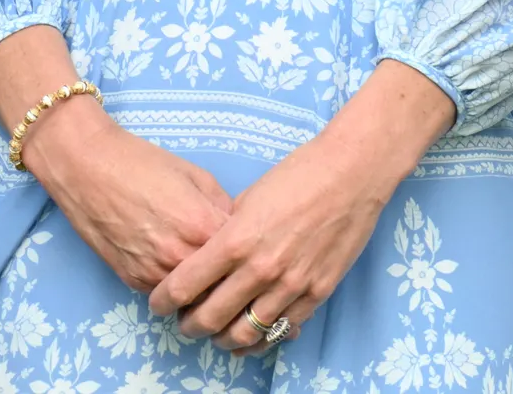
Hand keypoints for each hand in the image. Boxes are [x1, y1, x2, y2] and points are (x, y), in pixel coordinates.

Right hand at [23, 103, 232, 293]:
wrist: (88, 169)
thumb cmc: (143, 163)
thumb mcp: (196, 175)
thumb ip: (222, 205)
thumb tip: (237, 228)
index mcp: (201, 227)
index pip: (240, 256)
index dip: (247, 249)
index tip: (249, 244)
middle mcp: (179, 258)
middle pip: (218, 281)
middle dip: (227, 272)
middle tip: (229, 258)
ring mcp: (154, 275)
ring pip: (192, 294)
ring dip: (201, 283)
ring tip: (201, 260)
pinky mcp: (133, 282)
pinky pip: (165, 290)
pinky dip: (174, 281)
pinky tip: (173, 259)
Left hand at [150, 59, 454, 350]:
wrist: (353, 172)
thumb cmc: (301, 173)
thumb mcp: (251, 197)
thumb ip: (228, 231)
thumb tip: (210, 257)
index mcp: (237, 240)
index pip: (184, 286)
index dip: (163, 300)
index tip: (159, 302)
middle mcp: (260, 269)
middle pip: (208, 319)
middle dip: (188, 326)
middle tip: (184, 322)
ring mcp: (290, 286)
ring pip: (242, 335)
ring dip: (222, 339)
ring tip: (217, 332)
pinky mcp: (316, 294)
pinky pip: (279, 331)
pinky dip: (259, 339)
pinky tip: (251, 334)